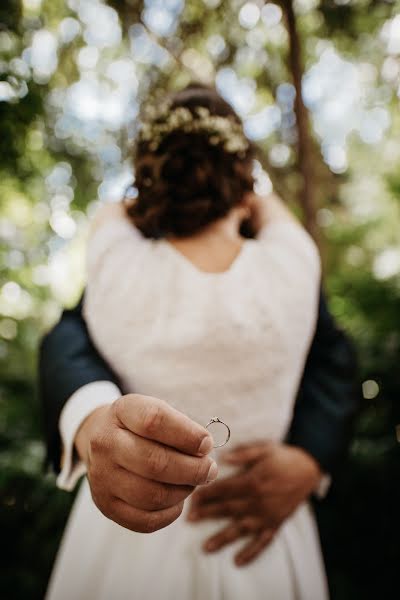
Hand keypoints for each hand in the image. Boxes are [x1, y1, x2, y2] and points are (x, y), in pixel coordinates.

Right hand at [75, 394, 216, 532]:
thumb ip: (181, 427)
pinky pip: (146, 521)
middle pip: (154, 463)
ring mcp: (102, 477)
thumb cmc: (139, 426)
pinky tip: (177, 500)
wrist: (99, 439)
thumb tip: (204, 451)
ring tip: (192, 483)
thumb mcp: (155, 411)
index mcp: (122, 411)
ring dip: (183, 491)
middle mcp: (106, 443)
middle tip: (209, 469)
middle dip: (192, 470)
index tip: (207, 443)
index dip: (187, 435)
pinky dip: (170, 513)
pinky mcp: (106, 505)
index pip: (154, 421)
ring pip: (152, 495)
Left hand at [187, 441, 321, 565]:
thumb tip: (223, 458)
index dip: (207, 493)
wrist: (308, 468)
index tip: (192, 498)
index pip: (225, 489)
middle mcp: (259, 501)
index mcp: (254, 481)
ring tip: (206, 547)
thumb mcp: (263, 448)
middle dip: (208, 514)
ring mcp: (268, 515)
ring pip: (242, 529)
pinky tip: (237, 561)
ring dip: (223, 538)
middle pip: (229, 509)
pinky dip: (251, 553)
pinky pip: (263, 542)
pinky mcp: (276, 524)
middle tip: (189, 519)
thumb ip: (243, 453)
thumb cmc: (282, 457)